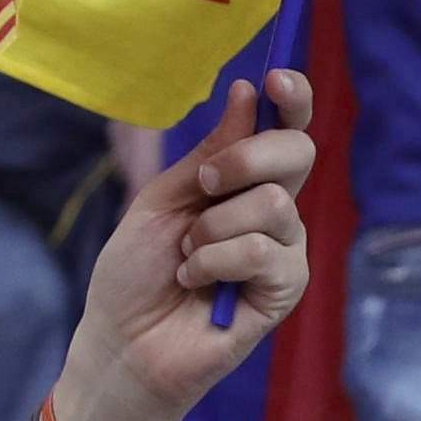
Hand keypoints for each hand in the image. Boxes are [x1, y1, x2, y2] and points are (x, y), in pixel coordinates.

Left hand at [50, 70, 312, 420]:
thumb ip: (209, 155)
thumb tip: (248, 95)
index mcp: (243, 184)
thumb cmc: (135, 272)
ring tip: (186, 258)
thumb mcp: (162, 201)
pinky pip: (263, 251)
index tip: (278, 80)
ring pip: (275, 205)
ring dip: (212, 228)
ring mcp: (284, 251)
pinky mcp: (286, 290)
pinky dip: (214, 262)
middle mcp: (274, 213)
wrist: (122, 340)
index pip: (287, 133)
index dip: (294, 102)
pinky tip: (195, 283)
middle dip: (245, 159)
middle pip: (298, 155)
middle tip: (202, 187)